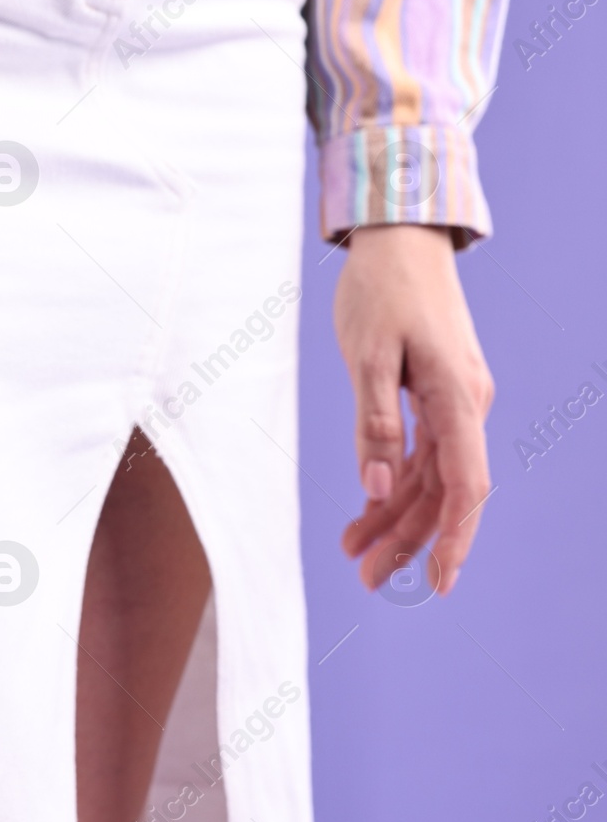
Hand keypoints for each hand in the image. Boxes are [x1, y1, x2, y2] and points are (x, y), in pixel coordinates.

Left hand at [334, 225, 494, 594]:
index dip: (455, 540)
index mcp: (457, 398)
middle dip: (409, 540)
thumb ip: (375, 422)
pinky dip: (394, 482)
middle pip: (443, 491)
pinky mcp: (435, 393)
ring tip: (355, 554)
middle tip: (366, 579)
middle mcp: (466, 405)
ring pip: (430, 476)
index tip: (439, 584)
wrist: (400, 238)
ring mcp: (453, 400)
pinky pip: (421, 452)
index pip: (465, 486)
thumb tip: (380, 487)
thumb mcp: (367, 355)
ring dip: (396, 517)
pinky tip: (368, 510)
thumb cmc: (381, 289)